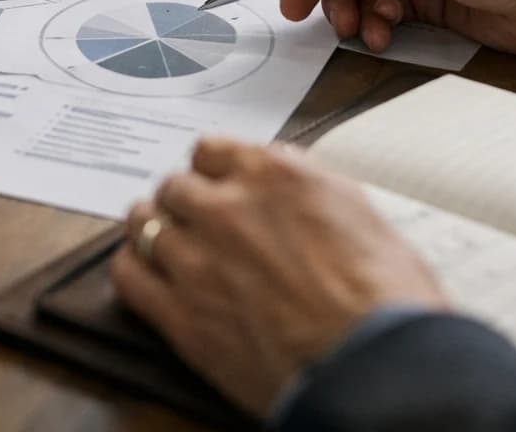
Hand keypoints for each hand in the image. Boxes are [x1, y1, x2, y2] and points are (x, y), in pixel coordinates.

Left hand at [112, 137, 446, 416]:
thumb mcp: (358, 212)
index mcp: (273, 176)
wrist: (375, 366)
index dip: (212, 170)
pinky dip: (133, 269)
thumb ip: (307, 189)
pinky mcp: (181, 316)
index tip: (215, 184)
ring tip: (160, 241)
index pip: (211, 150)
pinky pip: (129, 275)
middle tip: (193, 220)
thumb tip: (288, 187)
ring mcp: (197, 260)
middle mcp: (227, 209)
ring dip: (152, 229)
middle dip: (183, 201)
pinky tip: (144, 275)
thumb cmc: (386, 298)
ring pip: (143, 223)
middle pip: (175, 186)